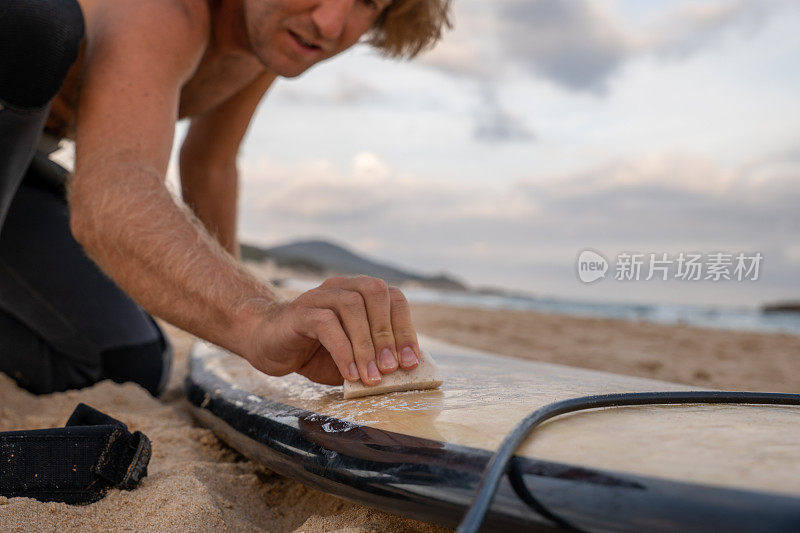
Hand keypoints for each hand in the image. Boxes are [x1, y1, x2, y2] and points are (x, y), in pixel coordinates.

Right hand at [244, 276, 420, 385]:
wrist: (266, 343)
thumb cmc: (314, 351)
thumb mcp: (351, 357)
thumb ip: (374, 359)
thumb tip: (403, 374)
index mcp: (359, 293)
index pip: (393, 298)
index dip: (405, 329)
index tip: (411, 362)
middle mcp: (341, 287)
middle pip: (376, 293)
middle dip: (388, 334)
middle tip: (392, 369)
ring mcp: (319, 296)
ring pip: (352, 306)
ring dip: (366, 345)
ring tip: (370, 376)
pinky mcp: (299, 312)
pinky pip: (325, 323)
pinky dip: (343, 350)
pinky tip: (349, 374)